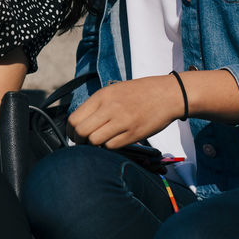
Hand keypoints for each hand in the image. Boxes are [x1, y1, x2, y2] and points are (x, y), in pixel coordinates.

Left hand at [67, 76, 185, 148]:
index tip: (75, 135)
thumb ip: (97, 105)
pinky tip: (114, 142)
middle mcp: (110, 108)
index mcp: (102, 96)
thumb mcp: (114, 91)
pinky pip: (112, 147)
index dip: (71, 131)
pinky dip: (109, 148)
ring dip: (94, 146)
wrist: (168, 94)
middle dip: (79, 141)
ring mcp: (122, 122)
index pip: (75, 118)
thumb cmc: (140, 93)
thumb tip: (79, 123)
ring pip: (95, 142)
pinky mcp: (134, 134)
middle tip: (84, 142)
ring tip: (100, 142)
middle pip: (82, 132)